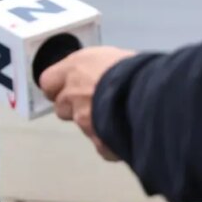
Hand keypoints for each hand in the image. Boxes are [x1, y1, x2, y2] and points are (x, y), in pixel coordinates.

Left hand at [39, 46, 135, 161]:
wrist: (153, 94)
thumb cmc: (139, 70)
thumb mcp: (114, 56)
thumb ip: (97, 69)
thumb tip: (99, 75)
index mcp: (75, 68)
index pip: (48, 81)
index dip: (57, 87)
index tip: (66, 89)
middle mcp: (73, 92)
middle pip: (61, 107)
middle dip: (74, 108)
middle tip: (95, 104)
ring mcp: (82, 117)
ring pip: (81, 126)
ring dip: (95, 124)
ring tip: (119, 117)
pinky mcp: (96, 138)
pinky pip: (101, 145)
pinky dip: (111, 143)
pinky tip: (127, 134)